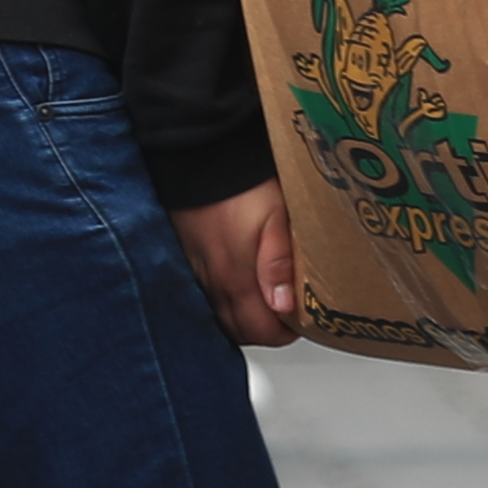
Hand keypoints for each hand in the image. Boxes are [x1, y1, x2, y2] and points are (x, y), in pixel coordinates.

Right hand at [170, 182, 300, 348]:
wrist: (200, 155)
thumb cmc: (242, 184)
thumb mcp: (276, 217)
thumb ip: (279, 263)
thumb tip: (283, 306)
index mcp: (237, 279)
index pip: (261, 332)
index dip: (285, 332)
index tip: (301, 318)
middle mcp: (213, 283)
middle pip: (240, 331)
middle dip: (265, 329)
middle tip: (287, 313)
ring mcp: (197, 273)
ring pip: (220, 318)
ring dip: (242, 319)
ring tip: (264, 302)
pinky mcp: (186, 260)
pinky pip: (203, 298)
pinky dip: (221, 304)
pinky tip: (235, 288)